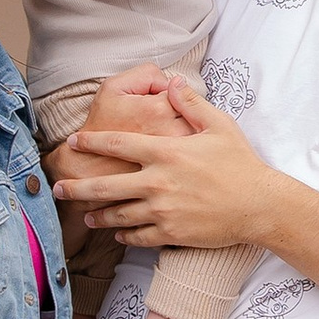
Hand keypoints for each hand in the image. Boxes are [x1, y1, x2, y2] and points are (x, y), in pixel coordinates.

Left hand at [56, 75, 283, 249]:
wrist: (259, 205)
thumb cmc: (241, 163)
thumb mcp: (218, 125)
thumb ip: (190, 104)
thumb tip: (171, 82)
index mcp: (165, 152)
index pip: (117, 144)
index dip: (91, 142)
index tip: (73, 141)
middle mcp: (156, 182)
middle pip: (105, 186)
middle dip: (77, 187)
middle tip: (58, 187)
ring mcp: (161, 210)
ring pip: (117, 215)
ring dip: (98, 215)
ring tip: (85, 214)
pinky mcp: (170, 233)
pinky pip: (137, 236)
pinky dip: (124, 236)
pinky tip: (117, 234)